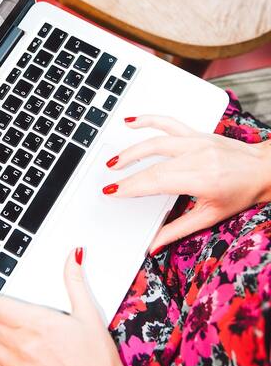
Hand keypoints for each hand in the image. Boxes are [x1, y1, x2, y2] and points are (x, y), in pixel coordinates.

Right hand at [104, 115, 270, 251]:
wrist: (264, 169)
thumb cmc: (242, 192)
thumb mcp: (211, 217)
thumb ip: (178, 230)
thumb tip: (154, 245)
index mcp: (201, 179)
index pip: (157, 181)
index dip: (131, 187)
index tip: (113, 191)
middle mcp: (198, 157)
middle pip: (153, 165)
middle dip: (127, 174)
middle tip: (109, 182)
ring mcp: (197, 142)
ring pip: (156, 141)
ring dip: (132, 151)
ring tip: (114, 161)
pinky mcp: (197, 133)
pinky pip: (169, 123)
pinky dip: (149, 120)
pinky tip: (132, 122)